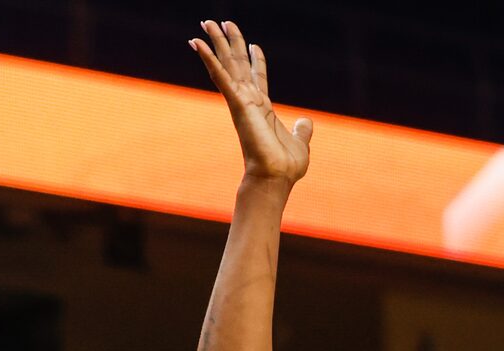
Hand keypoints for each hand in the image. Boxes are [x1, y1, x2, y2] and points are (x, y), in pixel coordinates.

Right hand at [190, 19, 312, 185]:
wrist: (276, 177)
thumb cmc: (285, 167)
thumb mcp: (301, 143)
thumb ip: (302, 131)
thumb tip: (306, 122)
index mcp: (263, 109)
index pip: (258, 77)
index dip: (257, 60)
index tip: (254, 44)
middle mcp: (249, 101)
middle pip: (238, 64)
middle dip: (230, 42)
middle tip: (220, 22)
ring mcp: (241, 101)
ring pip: (226, 63)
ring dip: (216, 42)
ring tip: (206, 21)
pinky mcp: (236, 102)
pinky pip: (219, 75)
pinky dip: (207, 58)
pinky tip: (196, 42)